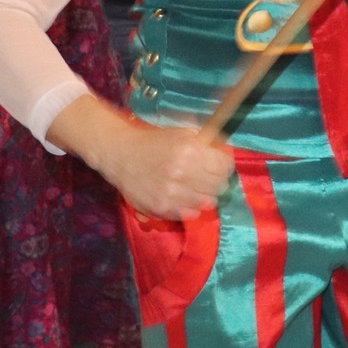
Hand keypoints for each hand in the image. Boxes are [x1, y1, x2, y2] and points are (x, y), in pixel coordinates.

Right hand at [96, 123, 232, 220]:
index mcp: (189, 151)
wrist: (120, 154)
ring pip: (208, 202)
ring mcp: (171, 192)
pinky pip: (190, 214)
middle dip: (217, 181)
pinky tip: (184, 199)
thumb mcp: (182, 134)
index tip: (220, 166)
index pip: (225, 166)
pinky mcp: (161, 207)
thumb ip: (206, 142)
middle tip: (209, 179)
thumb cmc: (154, 142)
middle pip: (219, 185)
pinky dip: (191, 208)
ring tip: (196, 189)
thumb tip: (226, 152)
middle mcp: (182, 172)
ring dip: (205, 196)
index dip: (225, 166)